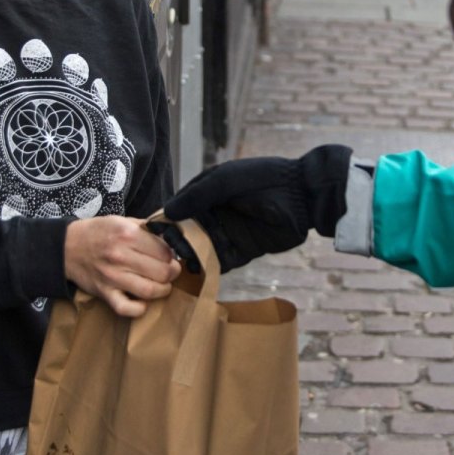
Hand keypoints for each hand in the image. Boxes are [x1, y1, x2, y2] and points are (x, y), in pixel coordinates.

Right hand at [63, 216, 181, 316]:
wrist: (67, 246)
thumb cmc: (98, 232)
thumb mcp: (123, 220)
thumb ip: (147, 228)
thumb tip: (172, 235)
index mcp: (127, 234)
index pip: (165, 251)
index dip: (172, 256)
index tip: (171, 257)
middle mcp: (120, 255)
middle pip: (162, 272)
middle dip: (172, 273)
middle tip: (170, 271)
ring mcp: (112, 276)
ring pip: (149, 290)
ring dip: (163, 290)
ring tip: (163, 285)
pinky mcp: (104, 292)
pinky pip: (126, 308)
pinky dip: (139, 309)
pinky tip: (143, 302)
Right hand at [159, 144, 351, 271]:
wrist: (301, 195)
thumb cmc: (262, 179)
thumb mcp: (225, 181)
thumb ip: (197, 195)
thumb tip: (167, 212)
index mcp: (208, 193)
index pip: (181, 208)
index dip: (167, 220)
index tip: (152, 233)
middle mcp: (216, 214)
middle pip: (188, 232)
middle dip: (177, 242)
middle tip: (167, 252)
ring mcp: (229, 233)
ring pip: (202, 249)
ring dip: (190, 257)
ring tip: (179, 265)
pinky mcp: (243, 250)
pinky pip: (221, 262)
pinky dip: (209, 269)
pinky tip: (197, 274)